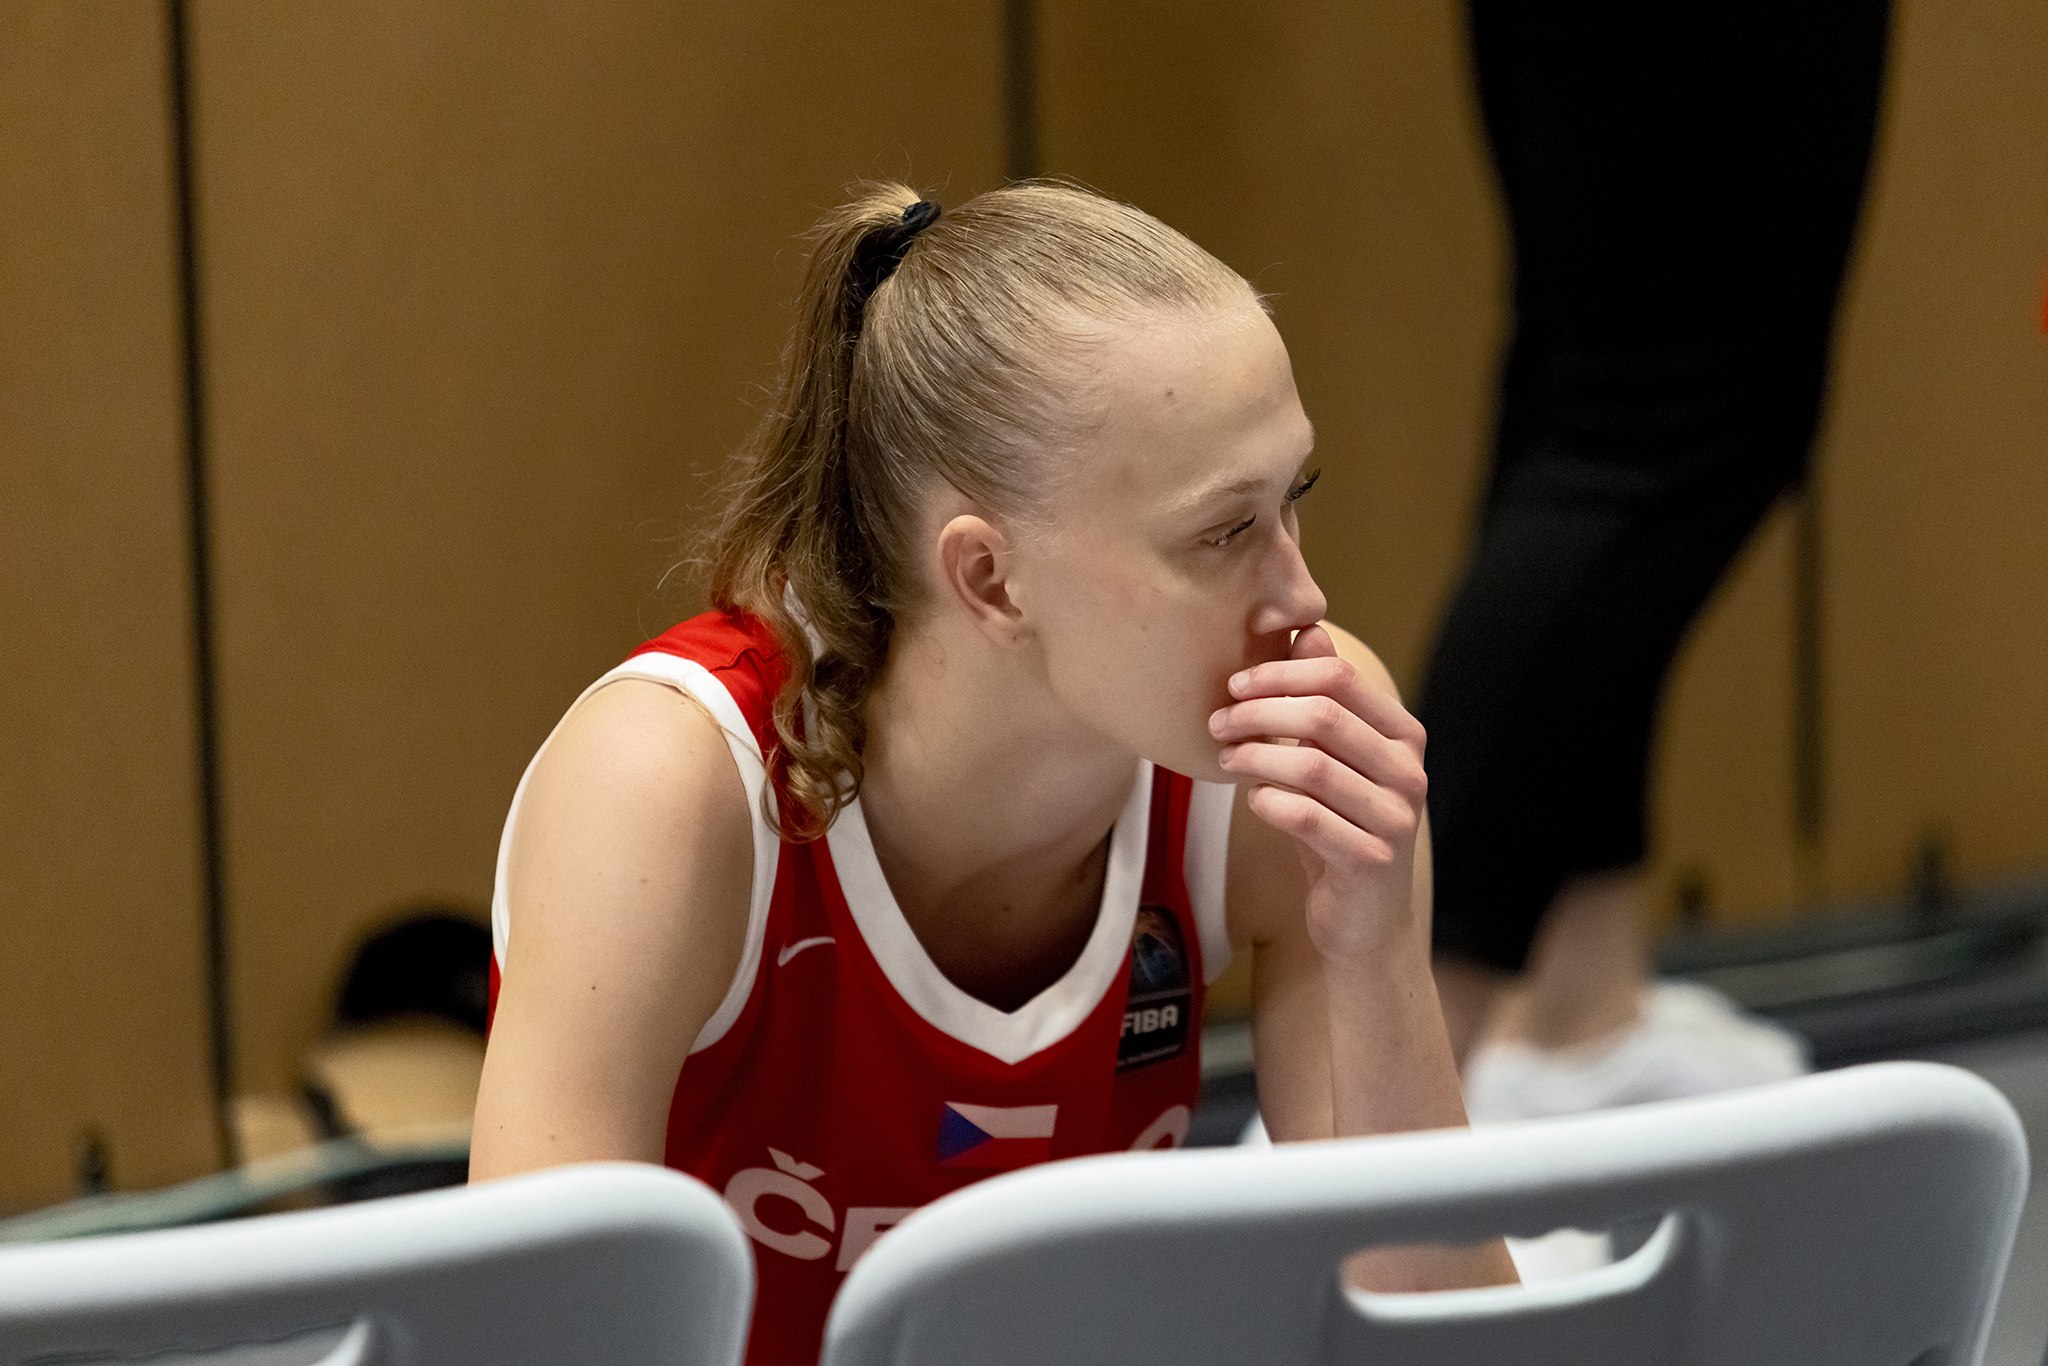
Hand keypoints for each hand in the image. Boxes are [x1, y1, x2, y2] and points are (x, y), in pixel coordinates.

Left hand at [1208, 624, 1428, 962]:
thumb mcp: (1331, 759)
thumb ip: (1323, 699)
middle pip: (1324, 716)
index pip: (1339, 678)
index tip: (1234, 687)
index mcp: (1404, 735)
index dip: (1278, 675)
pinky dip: (1268, 802)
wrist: (1363, 920)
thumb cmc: (1339, 826)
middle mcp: (1409, 772)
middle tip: (1216, 723)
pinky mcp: (1371, 861)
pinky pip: (1305, 817)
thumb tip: (1307, 630)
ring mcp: (1395, 819)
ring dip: (1254, 757)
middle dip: (1257, 712)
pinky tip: (1254, 800)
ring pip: (1311, 766)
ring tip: (1226, 759)